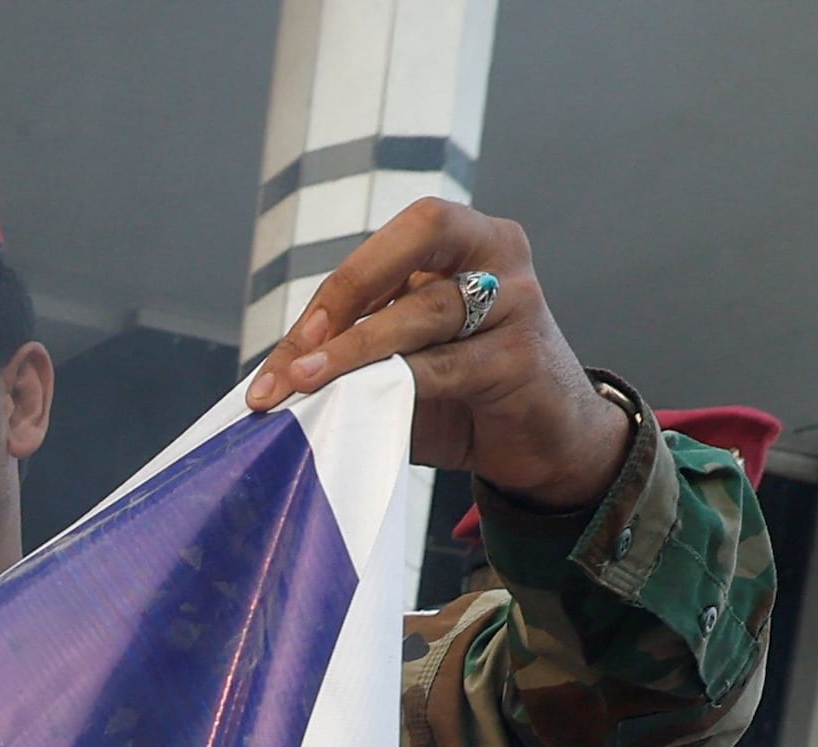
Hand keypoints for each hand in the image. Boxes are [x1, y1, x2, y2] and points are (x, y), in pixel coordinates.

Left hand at [241, 199, 630, 511]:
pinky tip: (361, 402)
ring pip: (428, 307)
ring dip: (360, 347)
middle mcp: (496, 252)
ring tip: (308, 381)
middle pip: (421, 233)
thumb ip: (354, 354)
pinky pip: (448, 365)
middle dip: (350, 287)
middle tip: (302, 349)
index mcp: (462, 239)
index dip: (334, 292)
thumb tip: (273, 378)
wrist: (544, 443)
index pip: (390, 244)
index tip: (289, 350)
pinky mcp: (522, 356)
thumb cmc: (464, 395)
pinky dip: (397, 383)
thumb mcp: (404, 362)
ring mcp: (518, 299)